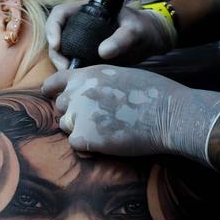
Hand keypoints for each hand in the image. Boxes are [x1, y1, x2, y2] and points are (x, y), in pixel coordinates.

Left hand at [42, 65, 219, 165]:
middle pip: (60, 106)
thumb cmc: (153, 93)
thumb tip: (87, 92)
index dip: (53, 90)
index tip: (51, 96)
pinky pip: (75, 144)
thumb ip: (97, 82)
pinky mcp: (85, 137)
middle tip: (97, 119)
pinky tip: (106, 142)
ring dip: (80, 129)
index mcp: (87, 74)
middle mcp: (78, 92)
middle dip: (73, 112)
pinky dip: (88, 146)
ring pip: (66, 126)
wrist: (168, 114)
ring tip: (105, 130)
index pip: (55, 81)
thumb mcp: (120, 74)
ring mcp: (79, 114)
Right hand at [46, 2, 176, 70]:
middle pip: (57, 36)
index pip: (59, 14)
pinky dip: (71, 71)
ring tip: (70, 75)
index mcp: (86, 10)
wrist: (151, 41)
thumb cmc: (143, 28)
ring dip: (61, 65)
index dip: (52, 28)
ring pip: (62, 52)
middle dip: (56, 53)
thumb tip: (104, 52)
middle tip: (65, 67)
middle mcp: (79, 25)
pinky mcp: (86, 56)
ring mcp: (81, 41)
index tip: (56, 45)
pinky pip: (72, 62)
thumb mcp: (135, 30)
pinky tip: (77, 80)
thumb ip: (122, 38)